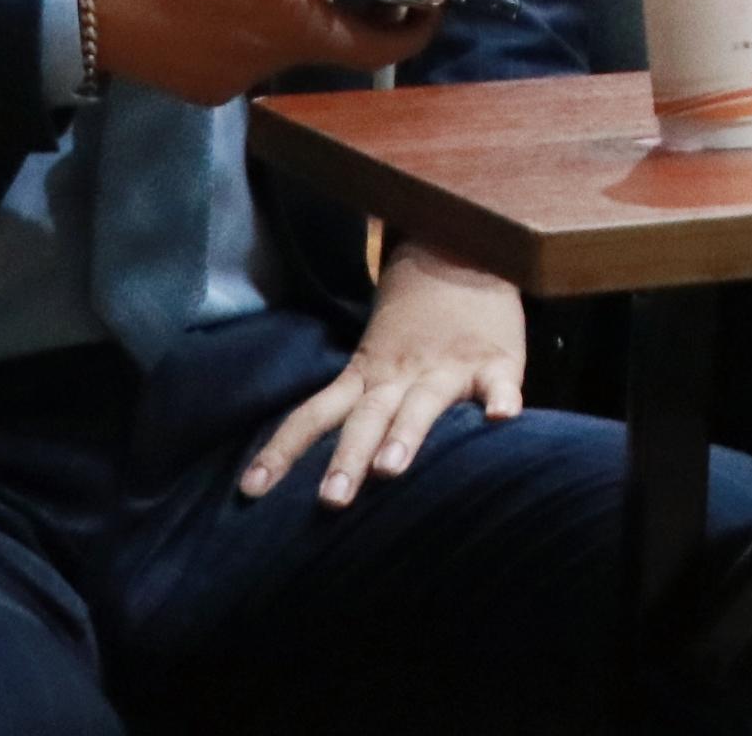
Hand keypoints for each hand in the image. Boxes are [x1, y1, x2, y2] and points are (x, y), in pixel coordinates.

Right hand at [89, 0, 385, 104]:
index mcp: (286, 27)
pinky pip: (247, 55)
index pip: (375, 48)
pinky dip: (252, 27)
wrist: (73, 4)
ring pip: (286, 44)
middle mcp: (267, 65)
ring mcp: (231, 80)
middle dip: (349, 3)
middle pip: (331, 41)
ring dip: (293, 10)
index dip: (410, 27)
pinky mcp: (200, 85)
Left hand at [242, 244, 524, 506]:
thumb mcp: (375, 354)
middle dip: (347, 460)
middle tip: (330, 501)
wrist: (463, 250)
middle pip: (366, 419)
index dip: (281, 452)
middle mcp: (399, 375)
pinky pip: (499, 382)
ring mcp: (448, 368)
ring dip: (405, 435)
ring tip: (391, 468)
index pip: (312, 416)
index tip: (249, 490)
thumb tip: (317, 464)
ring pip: (422, 405)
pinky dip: (501, 399)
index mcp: (366, 375)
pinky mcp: (496, 362)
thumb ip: (358, 402)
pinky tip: (502, 417)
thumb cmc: (416, 319)